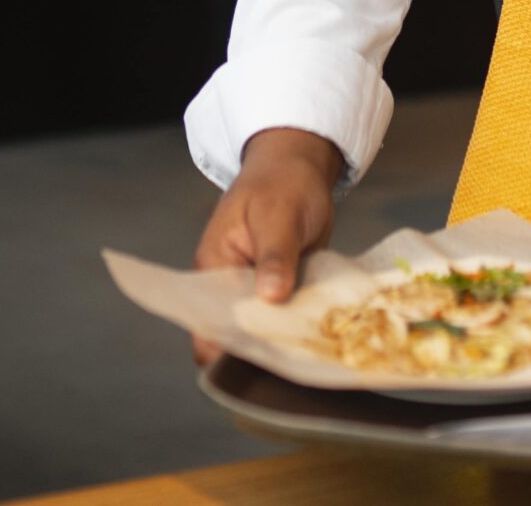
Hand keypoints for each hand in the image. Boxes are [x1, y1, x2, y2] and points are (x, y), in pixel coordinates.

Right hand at [189, 128, 340, 366]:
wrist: (302, 167)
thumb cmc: (281, 182)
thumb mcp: (277, 215)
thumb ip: (273, 256)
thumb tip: (270, 297)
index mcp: (214, 267)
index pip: (207, 324)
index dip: (226, 349)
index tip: (258, 364)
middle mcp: (232, 286)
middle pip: (238, 335)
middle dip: (262, 351)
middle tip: (294, 362)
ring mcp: (259, 290)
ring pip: (267, 330)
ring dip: (287, 340)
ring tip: (312, 354)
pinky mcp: (284, 290)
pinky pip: (289, 317)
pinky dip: (302, 325)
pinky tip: (323, 335)